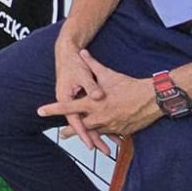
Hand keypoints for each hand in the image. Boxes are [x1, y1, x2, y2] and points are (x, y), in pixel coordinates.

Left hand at [38, 51, 163, 143]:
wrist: (151, 98)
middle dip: (70, 131)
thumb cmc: (128, 85)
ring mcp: (110, 126)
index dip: (53, 110)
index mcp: (92, 104)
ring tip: (83, 139)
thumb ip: (92, 64)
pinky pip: (110, 135)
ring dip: (88, 135)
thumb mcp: (108, 74)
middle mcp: (99, 117)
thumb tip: (82, 51)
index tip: (40, 111)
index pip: (68, 107)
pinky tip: (103, 138)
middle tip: (62, 134)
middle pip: (79, 127)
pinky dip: (106, 136)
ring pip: (95, 133)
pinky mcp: (121, 131)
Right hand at [46, 33, 106, 152]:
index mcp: (65, 97)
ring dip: (99, 133)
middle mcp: (70, 103)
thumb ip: (91, 87)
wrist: (66, 54)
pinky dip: (102, 123)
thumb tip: (98, 97)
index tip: (90, 144)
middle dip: (93, 138)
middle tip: (104, 150)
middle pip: (82, 124)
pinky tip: (113, 132)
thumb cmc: (73, 64)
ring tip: (111, 147)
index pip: (75, 120)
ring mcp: (76, 103)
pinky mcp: (82, 101)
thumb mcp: (82, 74)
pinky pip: (92, 115)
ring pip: (88, 122)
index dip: (83, 132)